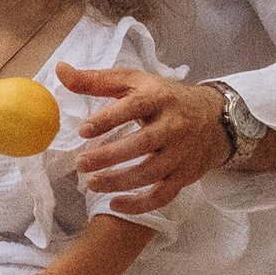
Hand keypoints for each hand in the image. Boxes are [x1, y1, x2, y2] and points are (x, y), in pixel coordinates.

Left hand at [61, 66, 229, 210]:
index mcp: (159, 98)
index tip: (83, 130)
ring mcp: (181, 153)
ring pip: (151, 172)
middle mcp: (174, 125)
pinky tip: (115, 203)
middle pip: (142, 144)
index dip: (108, 119)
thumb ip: (96, 80)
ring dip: (119, 181)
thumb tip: (60, 70)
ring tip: (91, 182)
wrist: (215, 118)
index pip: (133, 108)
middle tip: (81, 162)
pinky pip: (163, 195)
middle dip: (109, 156)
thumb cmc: (164, 98)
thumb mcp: (134, 82)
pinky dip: (140, 204)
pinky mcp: (185, 175)